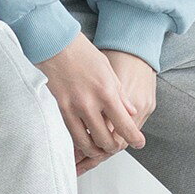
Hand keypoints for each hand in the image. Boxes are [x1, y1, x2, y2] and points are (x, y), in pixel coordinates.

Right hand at [36, 33, 150, 174]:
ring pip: (87, 143)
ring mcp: (74, 108)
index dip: (134, 138)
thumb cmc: (83, 53)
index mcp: (107, 92)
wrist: (56, 44)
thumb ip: (120, 94)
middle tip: (116, 146)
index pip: (124, 125)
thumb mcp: (109, 71)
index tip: (139, 143)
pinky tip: (85, 140)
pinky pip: (72, 134)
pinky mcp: (61, 109)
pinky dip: (80, 142)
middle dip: (113, 148)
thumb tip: (130, 112)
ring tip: (100, 148)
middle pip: (106, 140)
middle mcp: (91, 103)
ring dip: (96, 149)